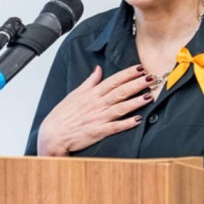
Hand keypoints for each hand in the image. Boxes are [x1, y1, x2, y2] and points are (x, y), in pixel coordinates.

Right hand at [37, 64, 153, 155]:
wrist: (52, 135)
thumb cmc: (62, 115)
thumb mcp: (75, 94)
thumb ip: (90, 82)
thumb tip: (98, 69)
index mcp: (92, 94)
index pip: (113, 80)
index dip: (127, 74)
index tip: (140, 68)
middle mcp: (96, 104)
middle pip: (120, 91)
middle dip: (136, 84)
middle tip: (151, 78)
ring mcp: (98, 118)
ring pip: (120, 107)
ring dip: (136, 101)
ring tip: (149, 95)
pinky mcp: (98, 132)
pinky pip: (115, 127)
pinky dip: (126, 123)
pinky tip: (138, 119)